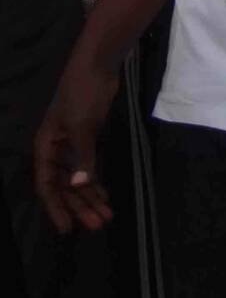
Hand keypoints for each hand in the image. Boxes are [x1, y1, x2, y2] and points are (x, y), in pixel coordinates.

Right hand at [33, 63, 121, 232]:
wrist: (98, 68)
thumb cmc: (82, 95)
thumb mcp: (82, 127)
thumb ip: (83, 157)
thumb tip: (80, 185)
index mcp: (45, 148)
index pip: (47, 185)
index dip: (57, 208)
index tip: (67, 229)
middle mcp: (55, 151)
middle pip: (65, 186)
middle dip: (80, 206)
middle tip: (99, 224)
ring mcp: (72, 146)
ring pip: (78, 179)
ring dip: (90, 197)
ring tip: (106, 215)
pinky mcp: (87, 140)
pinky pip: (89, 167)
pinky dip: (96, 181)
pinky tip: (105, 195)